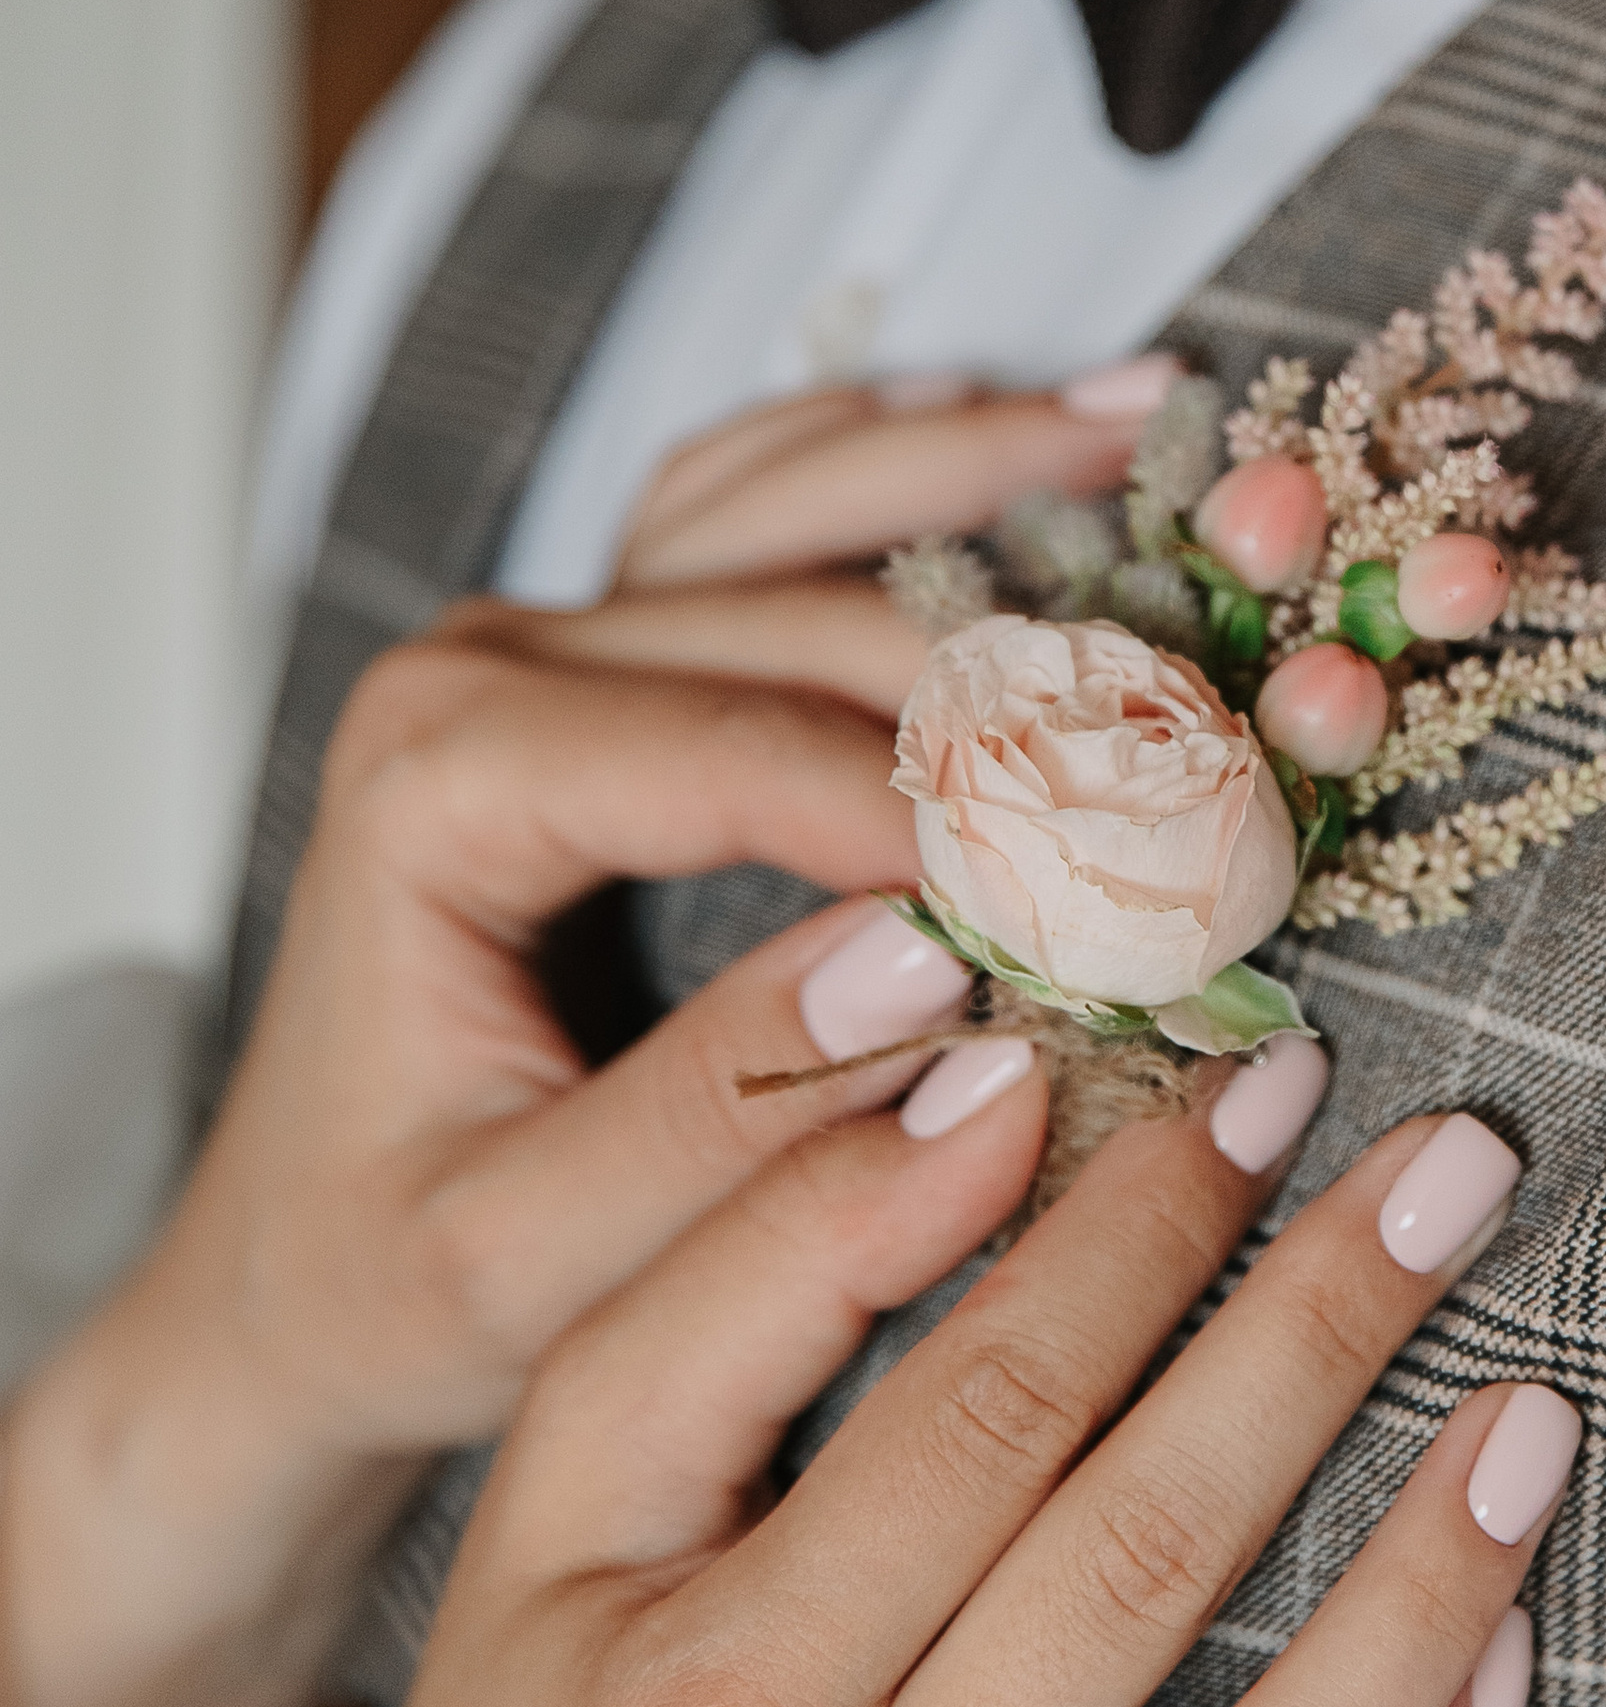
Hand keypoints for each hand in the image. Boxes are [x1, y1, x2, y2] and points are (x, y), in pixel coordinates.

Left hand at [0, 380, 1142, 1706]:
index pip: (733, 752)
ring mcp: (549, 638)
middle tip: (1214, 727)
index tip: (1122, 873)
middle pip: (796, 611)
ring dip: (979, 466)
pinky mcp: (610, 655)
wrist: (290, 1272)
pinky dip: (904, 456)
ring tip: (1150, 428)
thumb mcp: (521, 1266)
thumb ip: (717, 1127)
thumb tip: (938, 978)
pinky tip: (1035, 426)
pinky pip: (767, 500)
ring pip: (789, 500)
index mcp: (434, 781)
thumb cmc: (384, 1280)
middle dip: (1016, 664)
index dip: (941, 804)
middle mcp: (483, 664)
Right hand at [46, 1061, 1562, 1706]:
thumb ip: (760, 1268)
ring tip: (1536, 1404)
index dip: (1143, 1225)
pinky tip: (1510, 1655)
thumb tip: (996, 1090)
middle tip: (1451, 1164)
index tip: (1262, 1080)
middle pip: (1150, 1561)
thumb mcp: (573, 1474)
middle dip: (1323, 1331)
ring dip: (1433, 1581)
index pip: (986, 1413)